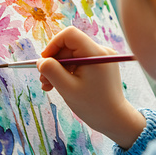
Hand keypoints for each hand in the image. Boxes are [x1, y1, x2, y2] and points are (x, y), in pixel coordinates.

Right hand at [37, 27, 145, 148]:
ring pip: (72, 56)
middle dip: (53, 61)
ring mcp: (101, 58)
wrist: (114, 120)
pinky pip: (79, 63)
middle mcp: (100, 51)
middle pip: (69, 46)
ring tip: (48, 86)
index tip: (44, 61)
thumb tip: (40, 61)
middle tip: (43, 79)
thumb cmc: (92, 106)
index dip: (53, 44)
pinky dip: (67, 72)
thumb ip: (51, 71)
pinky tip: (59, 85)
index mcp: (95, 53)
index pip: (69, 35)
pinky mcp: (100, 66)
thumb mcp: (67, 88)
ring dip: (58, 69)